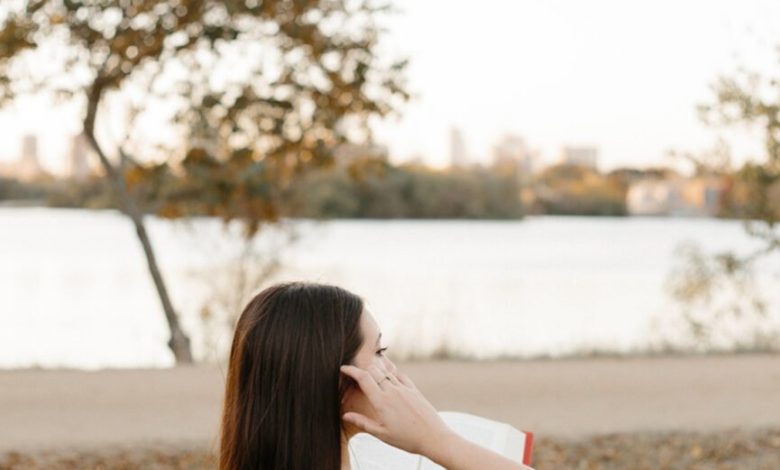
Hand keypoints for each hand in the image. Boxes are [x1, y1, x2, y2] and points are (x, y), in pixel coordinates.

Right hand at [340, 364, 454, 456]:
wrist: (433, 437)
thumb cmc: (406, 439)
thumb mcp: (381, 434)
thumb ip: (362, 422)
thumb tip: (346, 415)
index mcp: (381, 401)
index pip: (363, 378)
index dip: (351, 370)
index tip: (343, 368)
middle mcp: (392, 391)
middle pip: (373, 370)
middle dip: (362, 368)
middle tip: (354, 371)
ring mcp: (404, 388)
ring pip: (386, 371)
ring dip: (375, 369)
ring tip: (368, 371)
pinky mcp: (414, 390)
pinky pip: (400, 375)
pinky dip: (391, 372)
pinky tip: (388, 375)